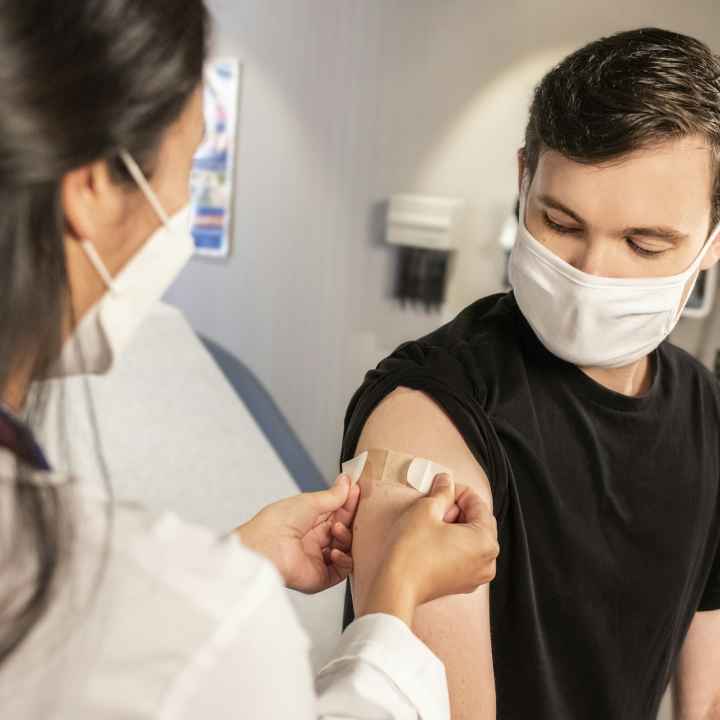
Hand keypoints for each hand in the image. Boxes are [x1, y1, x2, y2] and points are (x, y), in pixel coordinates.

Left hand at [236, 474, 359, 593]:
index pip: (337, 512)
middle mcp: (315, 540)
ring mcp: (318, 558)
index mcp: (310, 520)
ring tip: (337, 530)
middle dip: (350, 520)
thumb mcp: (309, 502)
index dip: (348, 503)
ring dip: (346, 538)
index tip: (357, 491)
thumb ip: (332, 496)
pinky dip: (344, 560)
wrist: (263, 548)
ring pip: (346, 549)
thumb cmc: (277, 522)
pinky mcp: (320, 577)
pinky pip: (342, 570)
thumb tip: (346, 482)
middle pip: (344, 530)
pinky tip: (335, 551)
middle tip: (354, 511)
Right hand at [362, 474, 498, 624]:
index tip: (442, 488)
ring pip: (472, 538)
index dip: (458, 492)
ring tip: (433, 524)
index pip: (478, 504)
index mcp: (486, 541)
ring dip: (456, 526)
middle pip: (479, 522)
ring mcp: (477, 576)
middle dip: (458, 509)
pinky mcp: (463, 584)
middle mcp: (488, 560)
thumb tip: (446, 481)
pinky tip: (433, 539)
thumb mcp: (426, 510)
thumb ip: (442, 492)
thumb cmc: (412, 551)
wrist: (397, 586)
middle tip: (435, 507)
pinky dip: (454, 543)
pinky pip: (466, 555)